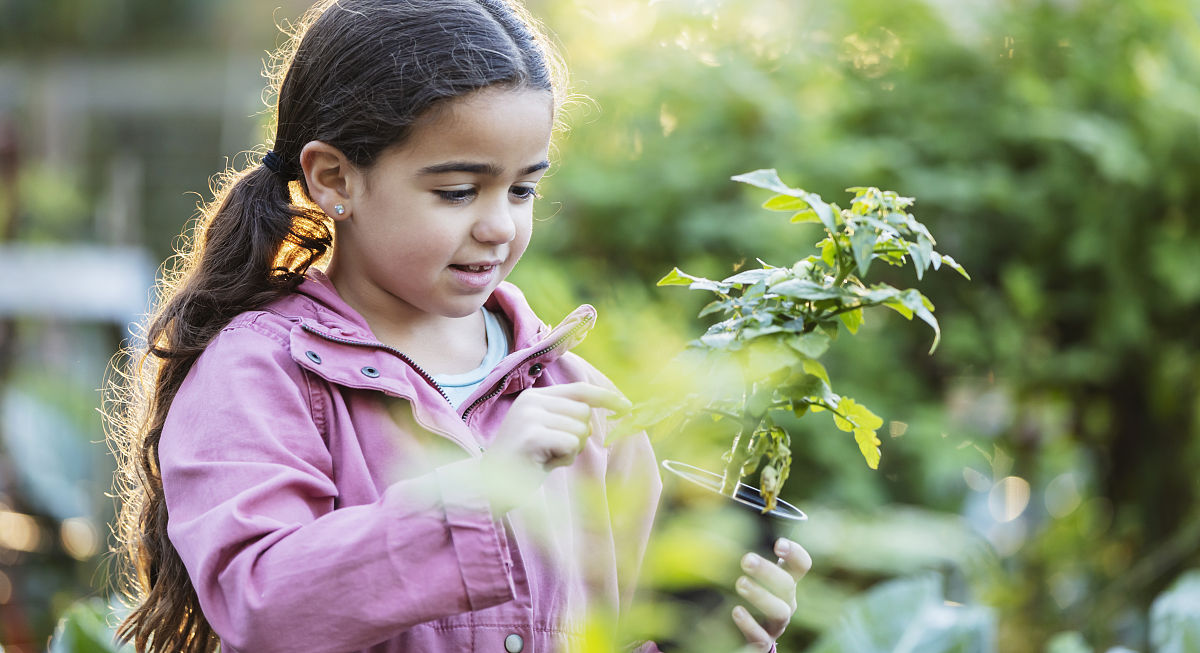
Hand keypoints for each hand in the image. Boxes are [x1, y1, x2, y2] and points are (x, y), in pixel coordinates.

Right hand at [481, 382, 630, 510]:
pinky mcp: (532, 435)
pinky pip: (571, 444)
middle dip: (578, 437)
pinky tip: (544, 464)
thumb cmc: (524, 463)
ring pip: (580, 430)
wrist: (489, 486)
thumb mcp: (547, 435)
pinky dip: (564, 458)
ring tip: (546, 458)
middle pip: (584, 413)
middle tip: (553, 451)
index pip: (580, 390)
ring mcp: (530, 416)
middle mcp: (531, 401)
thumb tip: (594, 423)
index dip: (606, 397)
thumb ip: (567, 422)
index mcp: (535, 397)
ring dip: (570, 450)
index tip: (627, 407)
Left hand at [731, 538, 810, 651]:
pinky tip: (736, 611)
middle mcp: (786, 602)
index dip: (795, 553)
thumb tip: (717, 533)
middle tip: (746, 560)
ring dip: (761, 596)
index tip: (778, 543)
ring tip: (740, 583)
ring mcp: (777, 624)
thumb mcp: (751, 576)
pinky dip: (750, 624)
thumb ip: (746, 559)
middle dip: (768, 571)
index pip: (802, 565)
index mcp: (786, 582)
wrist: (744, 635)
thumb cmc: (748, 595)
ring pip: (779, 611)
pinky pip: (762, 637)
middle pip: (787, 585)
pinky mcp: (763, 641)